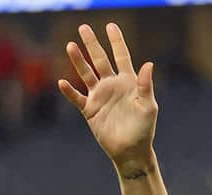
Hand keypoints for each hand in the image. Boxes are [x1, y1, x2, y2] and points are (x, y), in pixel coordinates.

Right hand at [58, 23, 157, 173]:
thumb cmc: (144, 129)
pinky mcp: (90, 110)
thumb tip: (149, 64)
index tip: (111, 26)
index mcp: (128, 82)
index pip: (121, 57)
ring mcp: (99, 96)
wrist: (131, 151)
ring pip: (86, 74)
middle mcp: (112, 86)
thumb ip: (145, 85)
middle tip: (83, 27)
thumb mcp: (148, 106)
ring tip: (70, 45)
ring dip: (78, 61)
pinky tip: (62, 82)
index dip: (117, 42)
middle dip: (92, 44)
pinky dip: (69, 91)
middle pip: (100, 60)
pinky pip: (76, 98)